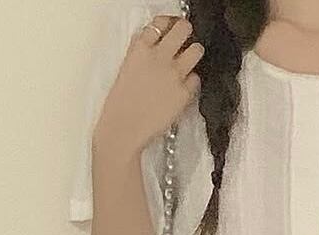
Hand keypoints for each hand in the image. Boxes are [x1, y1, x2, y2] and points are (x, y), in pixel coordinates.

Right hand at [94, 15, 203, 161]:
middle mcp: (159, 56)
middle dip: (186, 32)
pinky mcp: (184, 93)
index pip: (161, 22)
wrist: (124, 129)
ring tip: (187, 64)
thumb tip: (156, 42)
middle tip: (184, 41)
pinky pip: (196, 79)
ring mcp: (174, 74)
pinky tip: (181, 90)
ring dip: (193, 54)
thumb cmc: (121, 101)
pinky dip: (191, 83)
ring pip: (197, 50)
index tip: (170, 29)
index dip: (169, 24)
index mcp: (140, 47)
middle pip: (184, 28)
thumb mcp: (127, 67)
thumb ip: (142, 51)